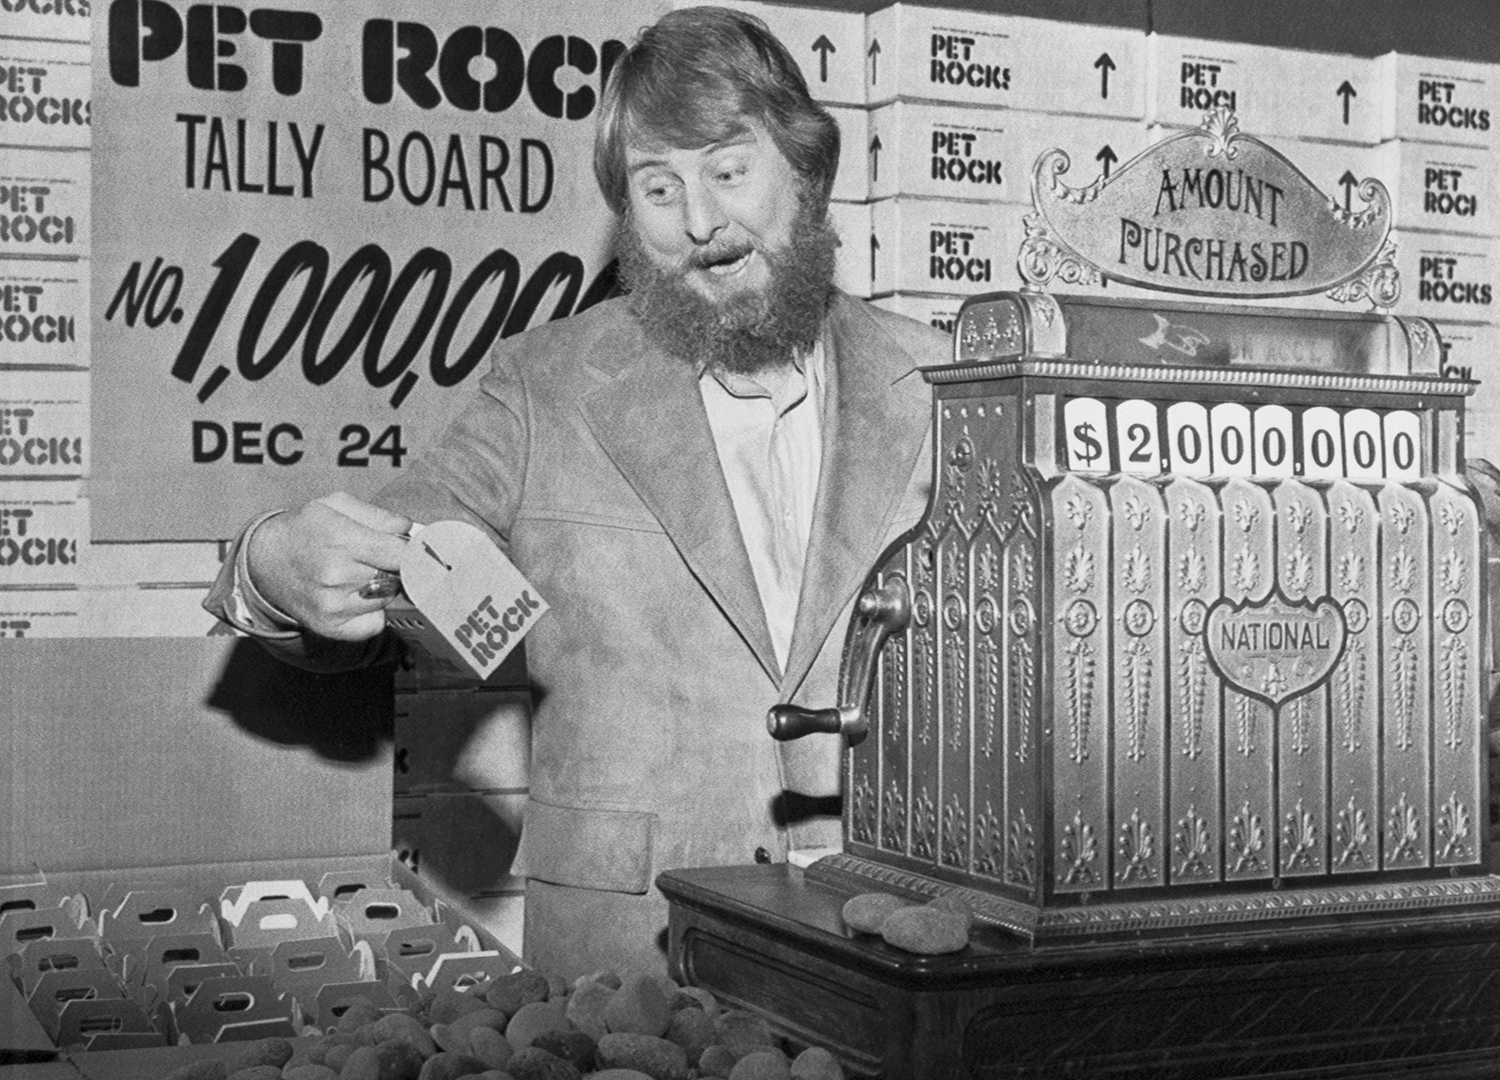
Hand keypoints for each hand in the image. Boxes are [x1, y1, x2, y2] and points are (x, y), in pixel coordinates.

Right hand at [247, 492, 412, 640]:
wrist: (266, 561)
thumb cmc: (306, 530)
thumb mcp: (336, 505)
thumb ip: (379, 515)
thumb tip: (410, 529)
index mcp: (340, 539)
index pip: (400, 553)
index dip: (412, 551)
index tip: (412, 549)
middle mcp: (336, 574)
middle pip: (397, 576)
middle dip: (396, 567)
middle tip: (380, 559)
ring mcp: (333, 604)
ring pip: (388, 599)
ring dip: (384, 589)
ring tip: (361, 575)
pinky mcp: (330, 627)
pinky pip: (375, 625)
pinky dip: (373, 613)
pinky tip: (355, 597)